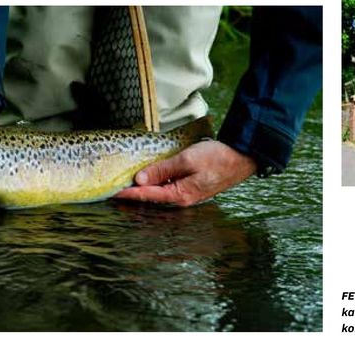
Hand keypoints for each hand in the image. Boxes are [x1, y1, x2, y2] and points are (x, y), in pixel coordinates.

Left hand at [115, 140, 257, 206]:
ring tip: (129, 181)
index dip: (129, 193)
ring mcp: (189, 194)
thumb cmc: (217, 157)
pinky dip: (158, 182)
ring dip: (146, 186)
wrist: (242, 157)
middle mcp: (183, 199)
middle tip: (115, 187)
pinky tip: (152, 175)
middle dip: (134, 193)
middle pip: (153, 196)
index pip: (147, 194)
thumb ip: (163, 169)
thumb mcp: (187, 160)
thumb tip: (139, 179)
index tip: (112, 192)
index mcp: (180, 195)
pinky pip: (170, 187)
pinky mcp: (193, 187)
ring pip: (161, 191)